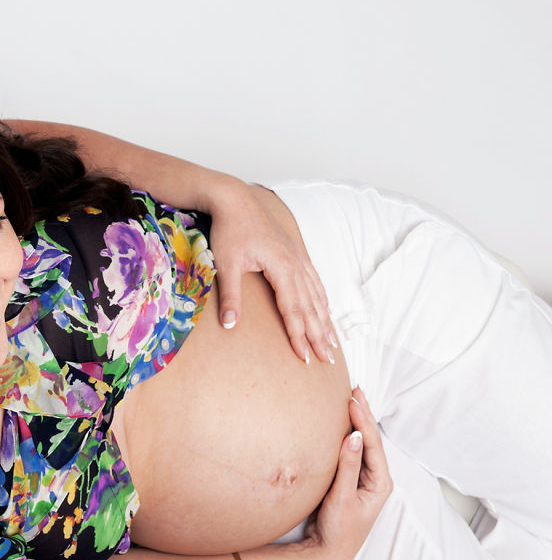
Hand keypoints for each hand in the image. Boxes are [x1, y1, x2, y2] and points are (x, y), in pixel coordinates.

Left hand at [206, 178, 336, 363]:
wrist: (234, 200)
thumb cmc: (230, 230)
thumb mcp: (226, 264)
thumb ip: (230, 295)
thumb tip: (229, 325)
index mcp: (282, 268)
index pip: (293, 310)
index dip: (300, 335)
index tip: (306, 357)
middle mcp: (296, 264)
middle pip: (311, 307)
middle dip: (320, 335)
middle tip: (328, 360)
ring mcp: (298, 258)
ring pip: (316, 295)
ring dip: (325, 321)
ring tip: (333, 342)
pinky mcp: (294, 253)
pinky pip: (314, 281)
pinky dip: (322, 299)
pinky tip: (326, 310)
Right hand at [303, 387, 392, 559]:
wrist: (329, 551)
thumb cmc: (339, 528)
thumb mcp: (343, 497)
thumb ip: (348, 466)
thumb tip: (353, 436)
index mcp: (380, 481)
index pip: (372, 443)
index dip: (363, 420)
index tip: (352, 400)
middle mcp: (375, 477)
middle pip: (371, 439)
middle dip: (364, 414)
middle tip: (355, 390)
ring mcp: (364, 478)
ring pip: (362, 443)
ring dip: (357, 421)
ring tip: (352, 400)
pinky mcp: (351, 480)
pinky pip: (352, 451)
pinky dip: (348, 434)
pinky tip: (342, 424)